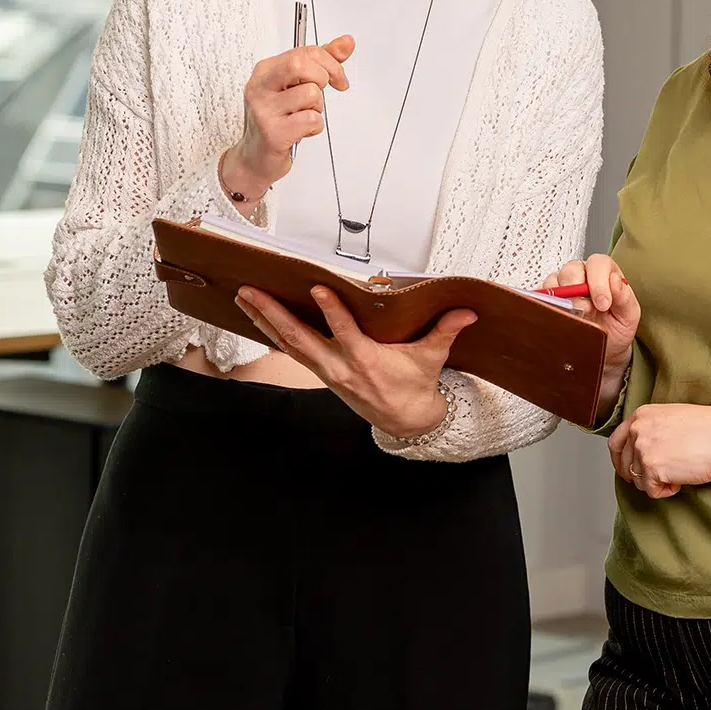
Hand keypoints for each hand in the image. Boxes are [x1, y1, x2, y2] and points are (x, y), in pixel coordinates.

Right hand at [223, 36, 355, 197]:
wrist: (254, 157)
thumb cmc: (276, 119)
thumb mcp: (295, 85)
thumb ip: (321, 62)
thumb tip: (346, 42)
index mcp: (265, 70)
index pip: (305, 52)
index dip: (331, 63)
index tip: (338, 78)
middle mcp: (260, 86)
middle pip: (302, 64)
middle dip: (323, 78)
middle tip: (321, 94)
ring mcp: (264, 109)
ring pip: (311, 94)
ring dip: (317, 108)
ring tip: (302, 116)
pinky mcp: (273, 132)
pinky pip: (311, 120)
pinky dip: (314, 127)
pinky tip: (300, 131)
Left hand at [236, 283, 474, 438]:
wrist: (405, 420)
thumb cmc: (416, 384)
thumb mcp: (431, 358)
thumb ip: (445, 332)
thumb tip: (467, 312)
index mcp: (365, 360)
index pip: (346, 332)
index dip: (332, 311)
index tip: (318, 289)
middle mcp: (339, 366)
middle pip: (299, 337)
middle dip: (272, 314)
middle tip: (250, 291)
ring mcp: (325, 371)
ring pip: (288, 343)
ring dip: (263, 320)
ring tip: (243, 297)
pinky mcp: (321, 373)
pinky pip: (291, 350)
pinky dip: (272, 333)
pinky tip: (257, 317)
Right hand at [540, 254, 638, 414]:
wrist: (605, 350)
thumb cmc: (617, 329)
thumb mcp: (629, 315)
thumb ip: (625, 297)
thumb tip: (616, 280)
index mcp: (605, 273)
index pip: (598, 263)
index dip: (599, 281)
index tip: (603, 304)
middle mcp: (583, 275)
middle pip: (571, 269)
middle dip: (577, 289)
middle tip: (586, 310)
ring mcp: (563, 287)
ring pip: (554, 281)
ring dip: (562, 299)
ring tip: (574, 316)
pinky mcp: (550, 299)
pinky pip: (541, 295)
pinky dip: (548, 305)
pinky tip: (560, 316)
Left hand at [609, 404, 710, 498]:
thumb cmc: (709, 428)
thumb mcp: (673, 418)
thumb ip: (653, 430)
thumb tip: (644, 451)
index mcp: (642, 415)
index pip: (616, 442)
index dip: (620, 460)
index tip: (626, 470)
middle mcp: (638, 430)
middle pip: (625, 463)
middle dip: (637, 476)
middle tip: (654, 480)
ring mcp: (643, 448)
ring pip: (638, 479)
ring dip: (656, 483)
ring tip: (677, 475)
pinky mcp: (651, 468)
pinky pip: (651, 490)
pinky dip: (665, 491)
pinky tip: (680, 482)